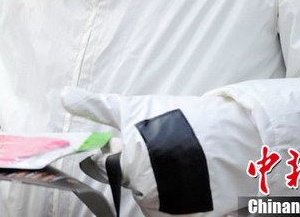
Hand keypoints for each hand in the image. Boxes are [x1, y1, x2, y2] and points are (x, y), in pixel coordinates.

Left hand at [60, 87, 259, 214]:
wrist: (236, 135)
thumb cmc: (181, 119)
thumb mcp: (135, 108)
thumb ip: (97, 106)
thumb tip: (63, 95)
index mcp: (132, 160)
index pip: (110, 168)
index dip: (123, 154)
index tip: (142, 145)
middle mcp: (149, 186)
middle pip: (135, 187)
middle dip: (146, 172)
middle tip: (167, 153)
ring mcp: (172, 206)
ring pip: (154, 204)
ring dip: (164, 189)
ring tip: (183, 165)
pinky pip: (174, 216)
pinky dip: (182, 206)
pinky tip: (193, 184)